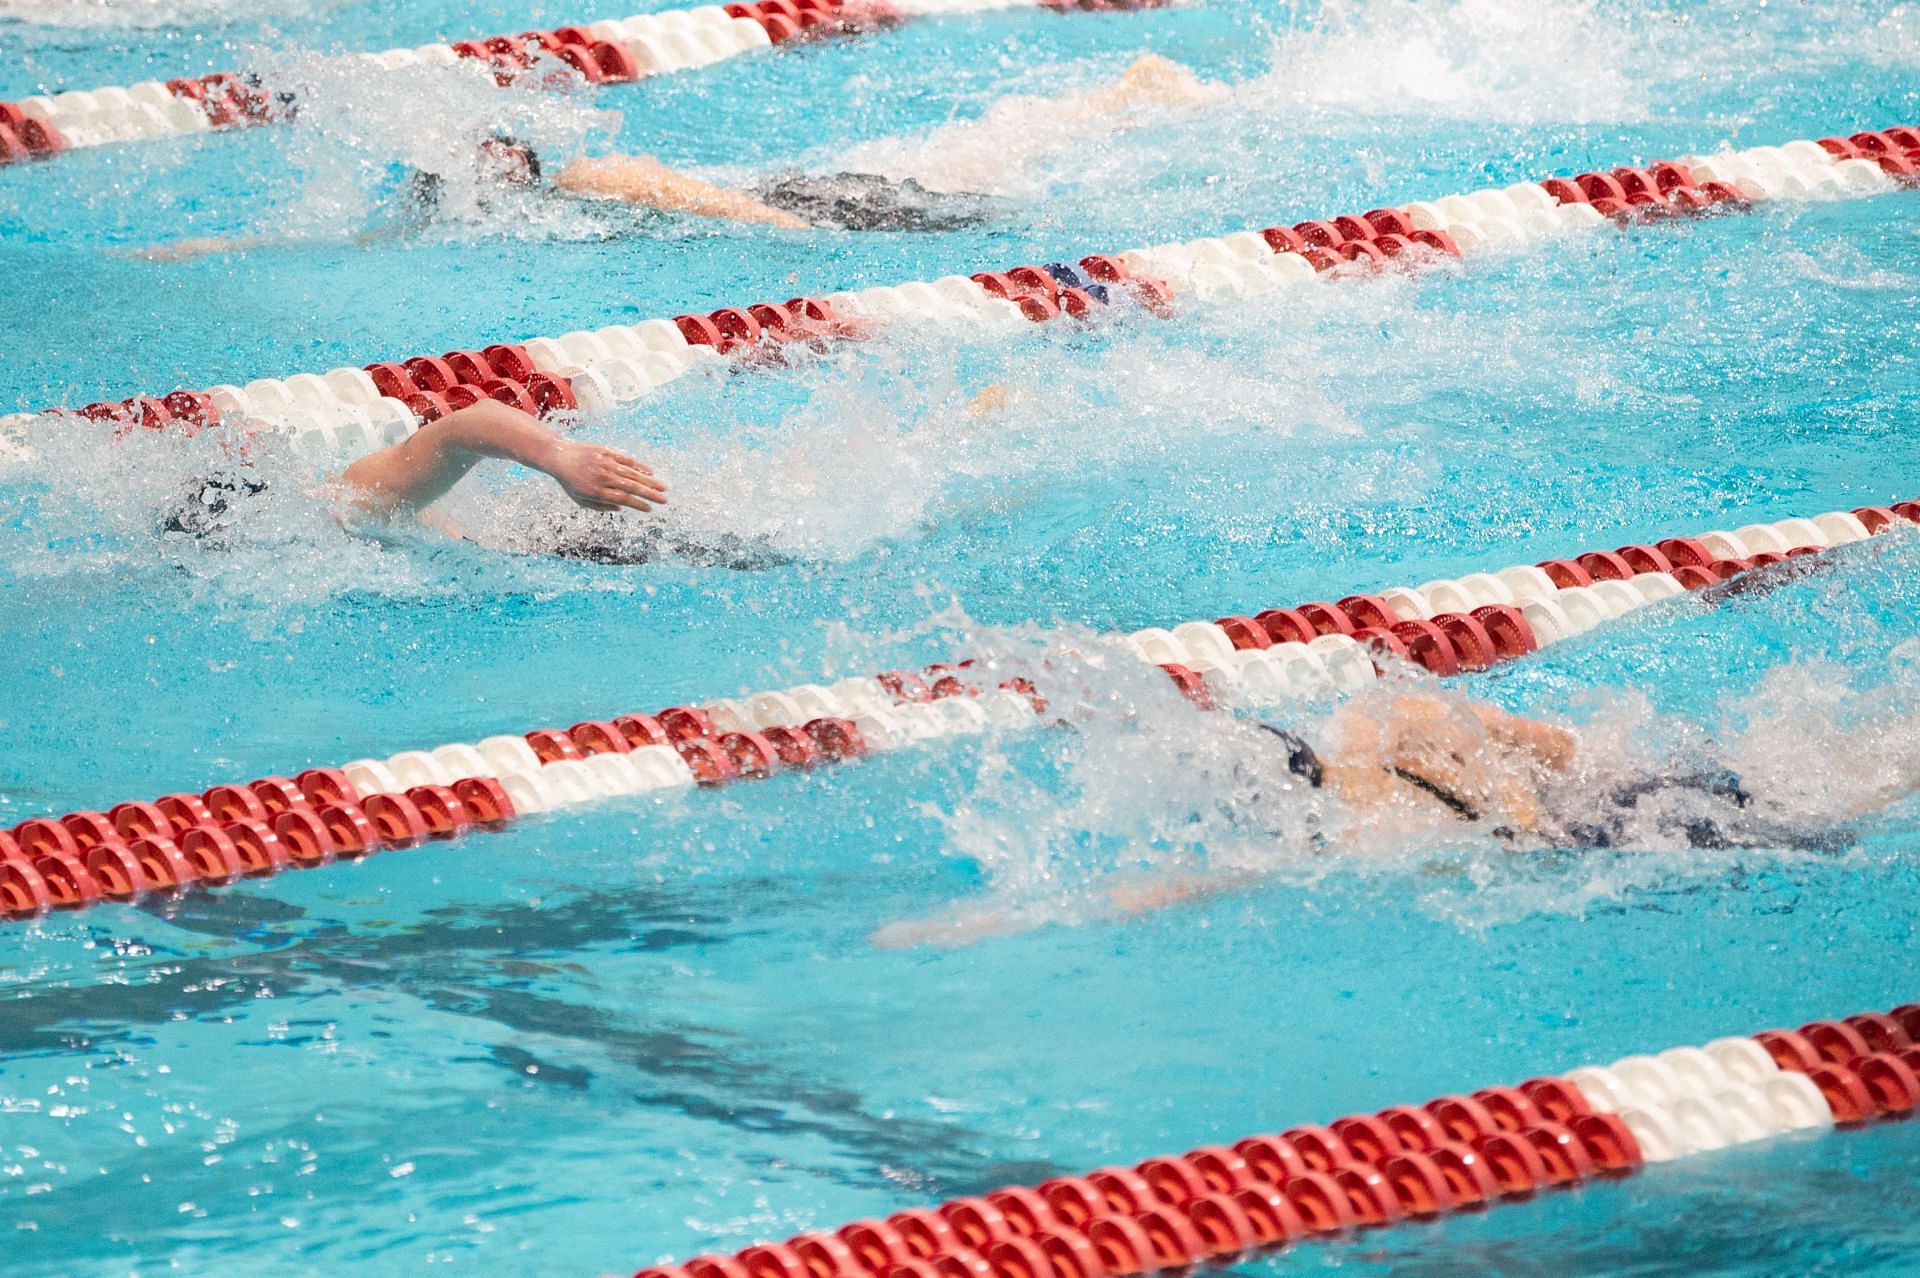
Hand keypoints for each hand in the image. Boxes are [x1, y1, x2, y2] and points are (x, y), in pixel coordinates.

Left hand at [546, 440, 667, 512]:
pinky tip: (651, 472)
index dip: (638, 505)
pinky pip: (627, 460)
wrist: (560, 457)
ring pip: (632, 473)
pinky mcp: (607, 452)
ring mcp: (606, 463)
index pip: (623, 499)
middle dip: (650, 494)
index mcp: (596, 491)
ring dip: (650, 481)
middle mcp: (603, 477)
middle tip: (664, 500)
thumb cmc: (571, 482)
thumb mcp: (580, 500)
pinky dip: (640, 466)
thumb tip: (621, 507)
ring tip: (663, 488)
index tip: (650, 509)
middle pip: (632, 487)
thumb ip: (600, 506)